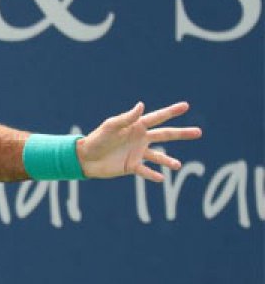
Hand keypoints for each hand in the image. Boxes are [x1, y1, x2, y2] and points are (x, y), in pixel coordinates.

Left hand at [77, 102, 201, 181]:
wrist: (85, 158)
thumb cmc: (96, 139)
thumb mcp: (111, 126)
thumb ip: (127, 118)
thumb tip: (141, 105)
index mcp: (136, 126)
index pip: (157, 117)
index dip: (171, 111)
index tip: (186, 106)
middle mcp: (140, 139)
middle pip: (165, 135)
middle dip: (181, 133)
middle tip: (199, 132)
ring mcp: (137, 153)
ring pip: (159, 156)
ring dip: (168, 161)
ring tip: (178, 165)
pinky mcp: (132, 166)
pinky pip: (146, 171)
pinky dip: (153, 175)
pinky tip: (161, 178)